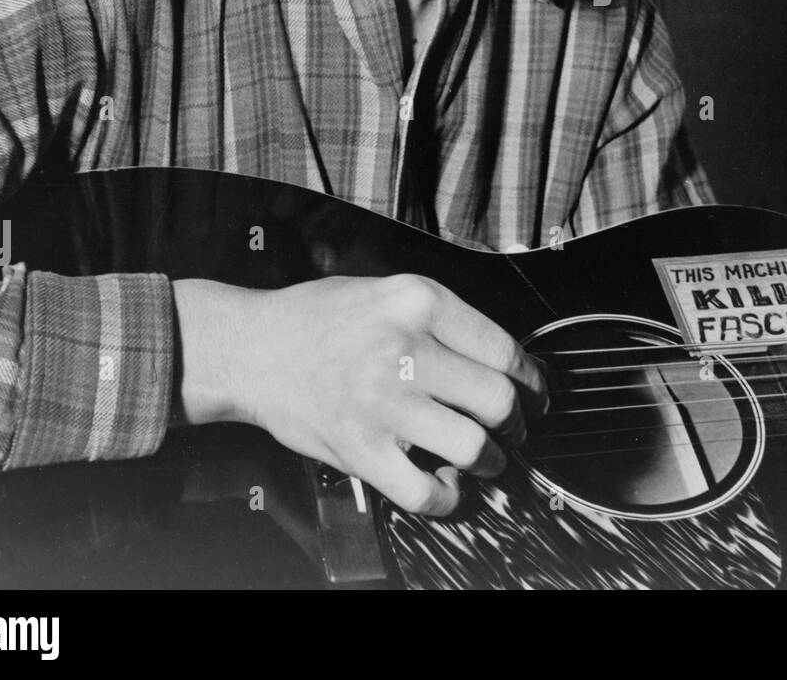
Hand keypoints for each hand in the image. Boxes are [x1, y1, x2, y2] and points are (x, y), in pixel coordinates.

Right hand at [174, 274, 546, 515]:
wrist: (252, 348)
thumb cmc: (319, 317)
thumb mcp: (387, 290)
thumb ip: (441, 318)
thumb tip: (501, 357)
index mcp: (417, 301)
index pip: (501, 347)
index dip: (530, 377)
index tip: (535, 389)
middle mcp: (405, 349)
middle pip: (496, 399)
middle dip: (516, 420)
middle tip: (514, 426)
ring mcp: (382, 403)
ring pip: (472, 447)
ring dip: (490, 460)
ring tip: (486, 458)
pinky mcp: (360, 449)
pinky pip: (425, 491)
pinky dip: (447, 497)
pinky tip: (446, 484)